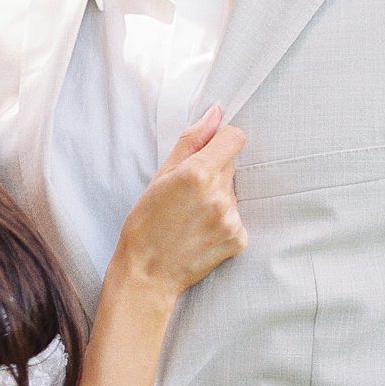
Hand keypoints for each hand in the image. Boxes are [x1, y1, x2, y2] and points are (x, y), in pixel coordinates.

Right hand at [114, 103, 247, 296]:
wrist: (147, 273)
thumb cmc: (146, 221)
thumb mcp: (160, 175)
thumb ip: (191, 140)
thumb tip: (215, 113)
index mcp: (198, 174)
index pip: (234, 138)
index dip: (221, 140)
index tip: (208, 150)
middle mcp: (219, 195)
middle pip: (230, 165)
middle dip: (213, 171)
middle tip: (186, 193)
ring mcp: (231, 219)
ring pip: (232, 192)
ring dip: (216, 197)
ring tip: (190, 216)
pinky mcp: (239, 239)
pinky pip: (236, 217)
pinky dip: (222, 220)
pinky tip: (200, 232)